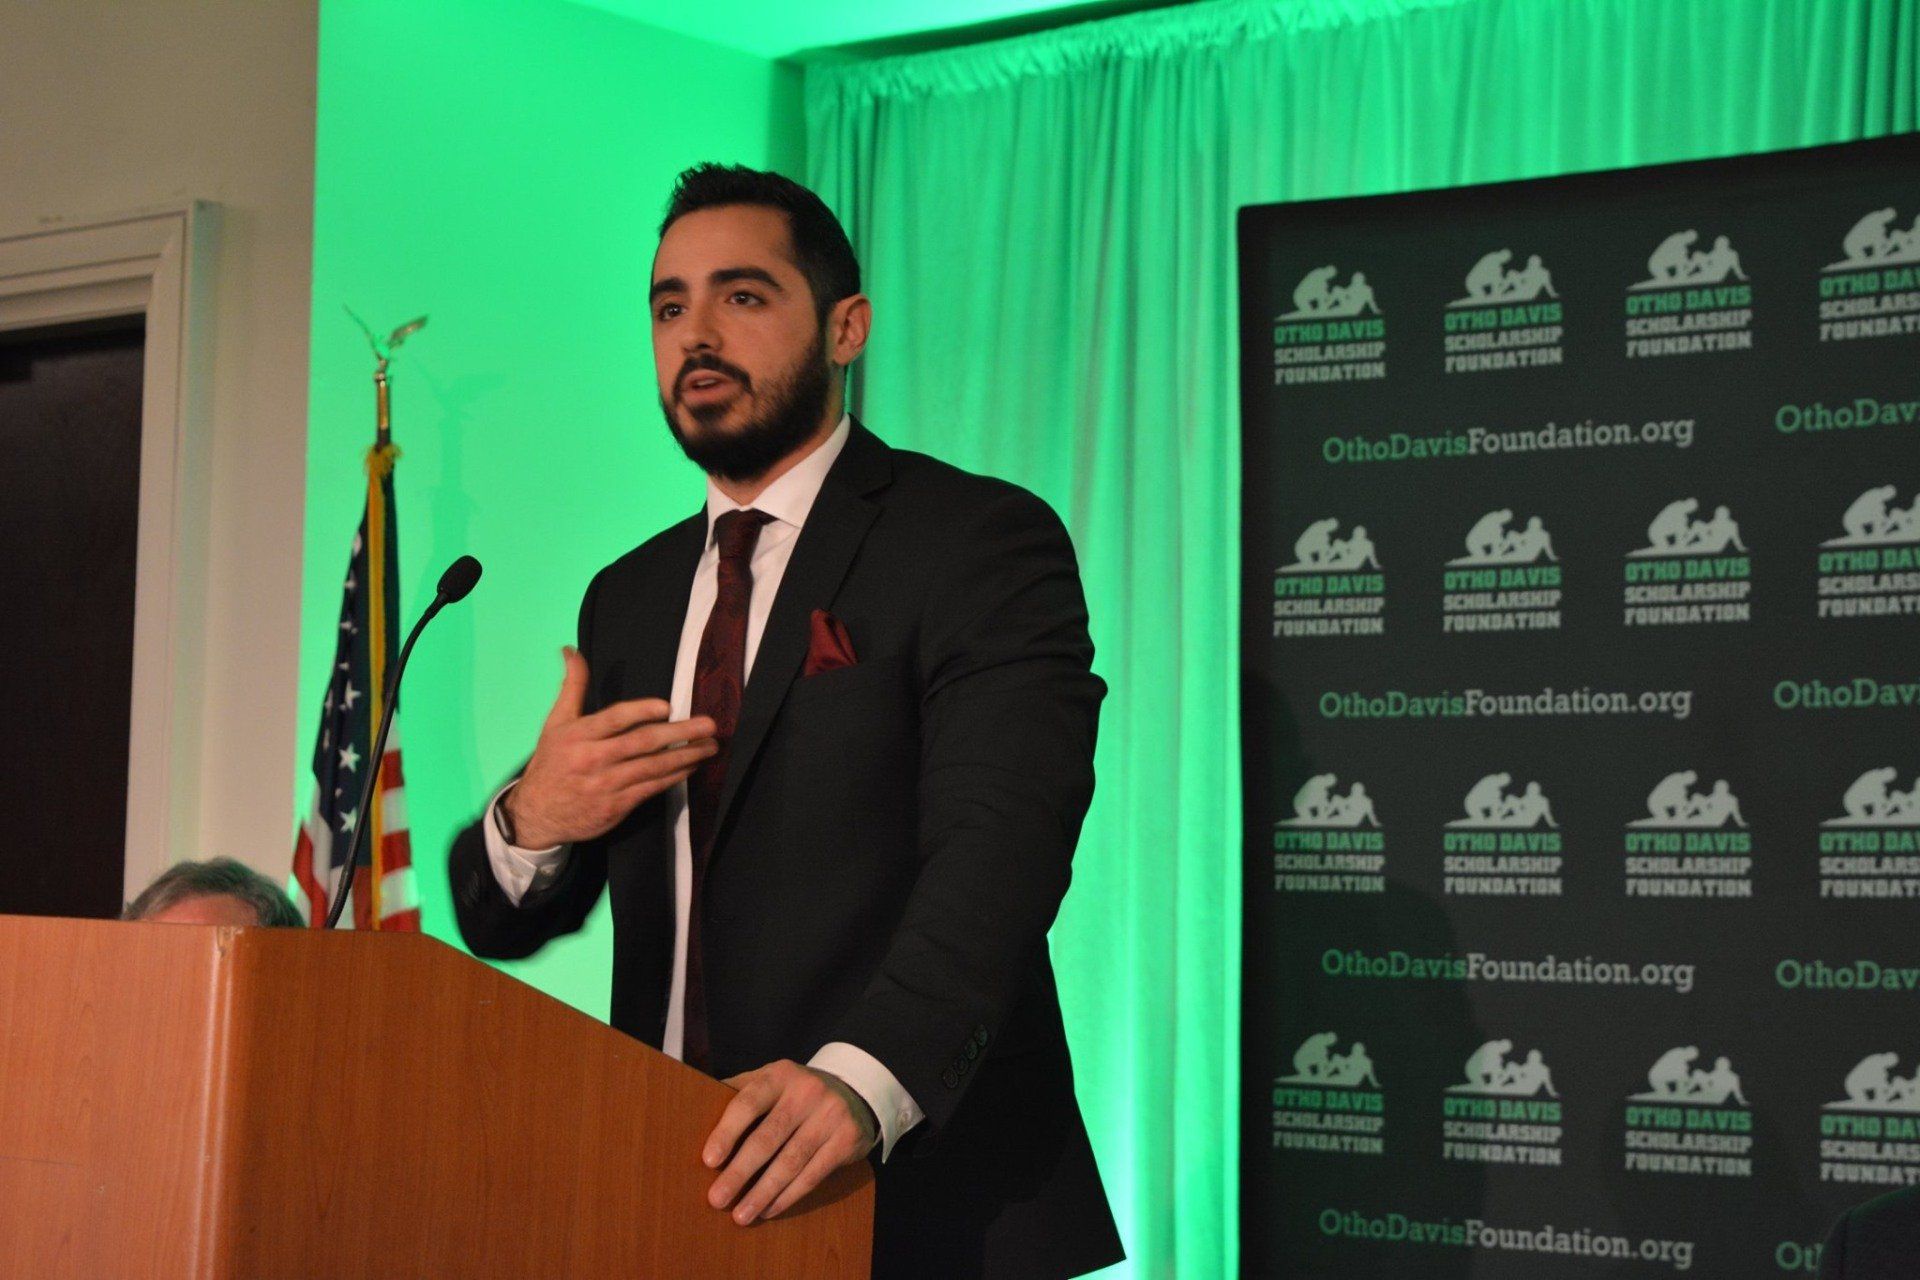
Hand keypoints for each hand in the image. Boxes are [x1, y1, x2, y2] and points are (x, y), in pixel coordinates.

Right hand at [504, 646, 717, 847]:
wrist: (538, 813)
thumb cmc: (552, 762)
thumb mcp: (556, 722)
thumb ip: (572, 686)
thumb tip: (571, 650)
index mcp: (578, 735)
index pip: (614, 719)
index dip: (641, 711)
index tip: (666, 707)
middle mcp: (593, 759)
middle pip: (642, 743)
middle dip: (680, 733)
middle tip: (709, 725)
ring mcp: (606, 784)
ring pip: (653, 767)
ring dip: (686, 756)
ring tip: (711, 746)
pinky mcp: (616, 806)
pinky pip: (651, 788)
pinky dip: (674, 777)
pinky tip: (692, 767)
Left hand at [704, 1060, 878, 1224]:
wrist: (853, 1092)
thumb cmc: (794, 1093)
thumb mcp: (770, 1080)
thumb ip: (739, 1092)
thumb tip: (693, 1112)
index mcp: (779, 1075)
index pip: (748, 1103)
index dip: (727, 1132)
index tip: (709, 1160)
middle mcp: (807, 1091)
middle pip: (768, 1138)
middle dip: (740, 1172)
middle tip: (717, 1199)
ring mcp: (831, 1115)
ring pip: (791, 1162)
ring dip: (762, 1193)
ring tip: (740, 1215)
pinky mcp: (847, 1138)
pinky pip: (813, 1174)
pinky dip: (788, 1196)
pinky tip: (769, 1209)